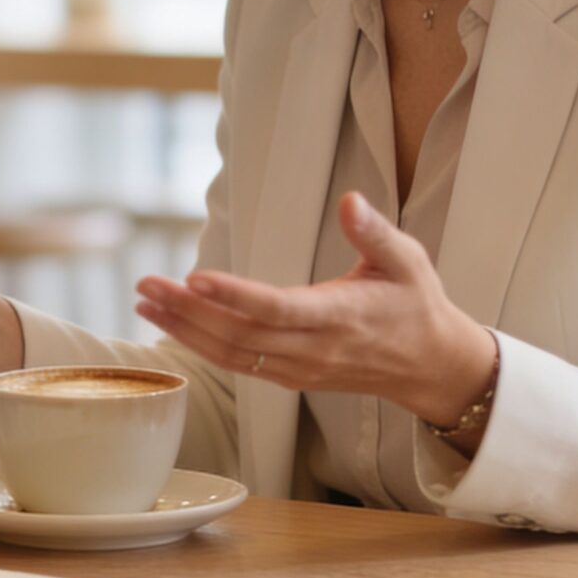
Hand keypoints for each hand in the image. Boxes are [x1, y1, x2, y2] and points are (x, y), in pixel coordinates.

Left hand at [133, 193, 496, 431]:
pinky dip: (203, 347)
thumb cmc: (417, 304)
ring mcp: (300, 368)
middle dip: (188, 312)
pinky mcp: (292, 378)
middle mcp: (314, 348)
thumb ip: (374, 232)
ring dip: (185, 331)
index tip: (194, 278)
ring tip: (145, 305)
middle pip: (241, 334)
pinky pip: (240, 366)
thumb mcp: (407, 260)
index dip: (234, 296)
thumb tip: (350, 200)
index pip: (277, 309)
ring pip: (233, 355)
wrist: (432, 367)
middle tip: (146, 286)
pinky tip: (174, 326)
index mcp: (340, 315)